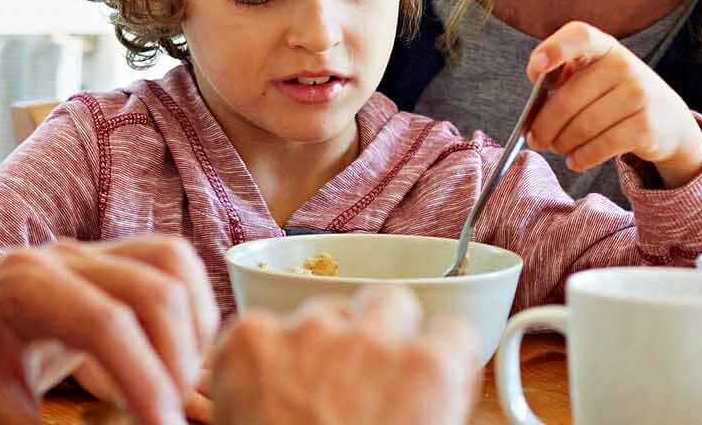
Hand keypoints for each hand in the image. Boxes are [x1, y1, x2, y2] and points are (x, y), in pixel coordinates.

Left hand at [0, 236, 217, 424]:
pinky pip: (169, 264)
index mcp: (22, 287)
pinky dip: (189, 307)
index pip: (108, 325)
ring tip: (176, 387)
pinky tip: (174, 357)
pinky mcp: (103, 260)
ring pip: (173, 264)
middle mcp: (58, 255)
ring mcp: (84, 251)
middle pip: (154, 289)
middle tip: (168, 418)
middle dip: (176, 361)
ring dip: (192, 327)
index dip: (147, 382)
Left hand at [206, 285, 476, 424]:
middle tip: (359, 378)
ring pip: (323, 312)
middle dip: (379, 331)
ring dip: (319, 344)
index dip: (432, 356)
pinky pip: (263, 327)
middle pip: (388, 300)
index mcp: (428, 371)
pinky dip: (262, 357)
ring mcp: (306, 333)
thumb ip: (440, 401)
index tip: (417, 375)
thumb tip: (444, 380)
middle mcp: (371, 340)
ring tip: (303, 397)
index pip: (450, 330)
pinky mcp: (250, 338)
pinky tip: (263, 397)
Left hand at [524, 21, 701, 187]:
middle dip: (544, 125)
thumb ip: (565, 79)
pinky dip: (581, 158)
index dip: (554, 49)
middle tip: (536, 139)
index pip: (579, 35)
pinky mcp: (645, 126)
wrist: (670, 119)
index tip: (534, 70)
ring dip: (561, 144)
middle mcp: (624, 64)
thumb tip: (535, 105)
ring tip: (557, 148)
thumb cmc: (616, 95)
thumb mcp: (596, 76)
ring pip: (581, 127)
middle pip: (568, 99)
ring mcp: (638, 95)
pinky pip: (600, 147)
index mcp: (604, 46)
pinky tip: (575, 161)